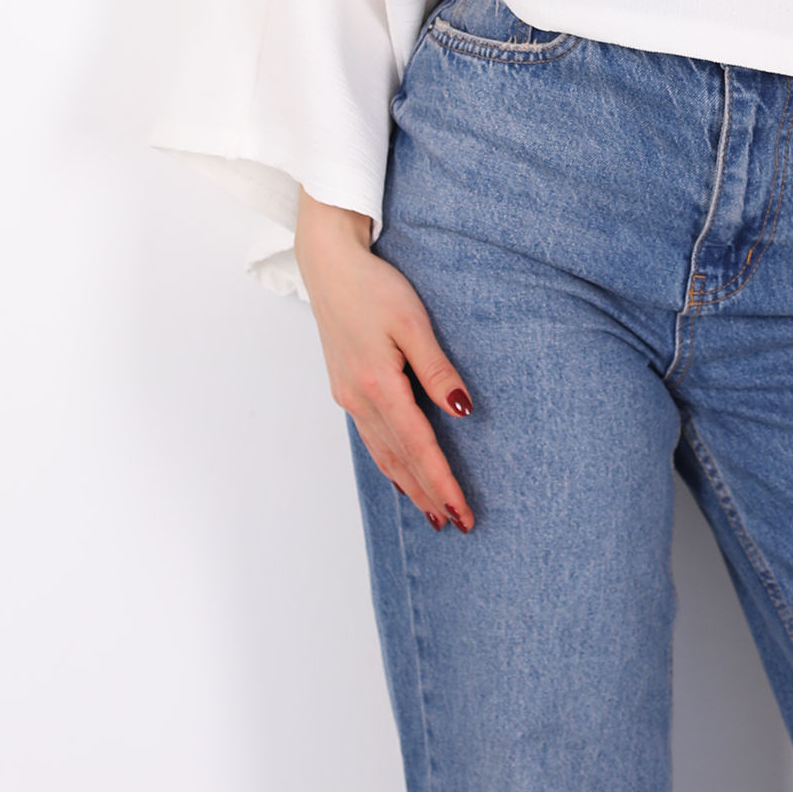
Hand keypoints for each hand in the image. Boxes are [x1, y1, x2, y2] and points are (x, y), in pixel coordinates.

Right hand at [293, 188, 474, 533]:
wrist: (329, 266)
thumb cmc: (374, 287)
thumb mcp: (413, 323)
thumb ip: (437, 369)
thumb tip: (462, 411)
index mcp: (379, 386)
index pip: (419, 447)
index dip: (443, 483)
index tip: (463, 512)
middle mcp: (359, 400)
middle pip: (400, 460)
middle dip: (428, 495)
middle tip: (455, 526)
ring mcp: (349, 397)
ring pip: (383, 454)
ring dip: (408, 485)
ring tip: (431, 513)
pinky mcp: (346, 388)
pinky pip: (371, 438)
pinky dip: (389, 463)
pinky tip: (399, 473)